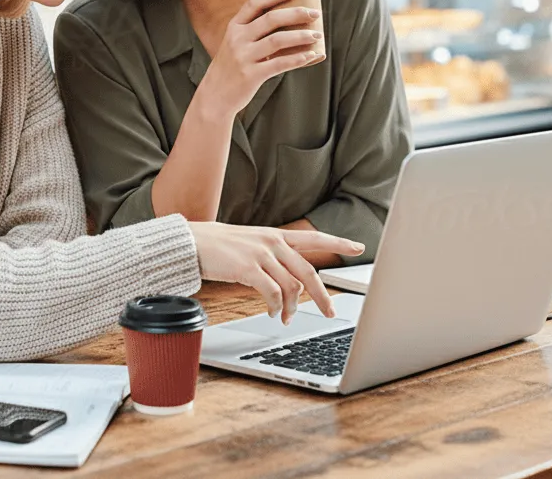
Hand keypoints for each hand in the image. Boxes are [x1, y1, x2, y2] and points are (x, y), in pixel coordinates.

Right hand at [188, 221, 363, 323]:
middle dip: (322, 295)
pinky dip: (275, 307)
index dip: (338, 242)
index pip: (314, 237)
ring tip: (285, 316)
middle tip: (329, 311)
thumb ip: (272, 257)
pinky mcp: (248, 268)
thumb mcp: (251, 244)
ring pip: (291, 286)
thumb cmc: (218, 245)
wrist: (192, 242)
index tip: (358, 246)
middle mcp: (272, 242)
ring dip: (292, 307)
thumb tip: (290, 284)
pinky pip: (272, 293)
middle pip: (308, 271)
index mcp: (275, 235)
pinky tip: (272, 312)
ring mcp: (261, 254)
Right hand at [200, 0, 323, 115]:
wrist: (214, 96)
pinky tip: (311, 56)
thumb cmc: (231, 67)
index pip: (255, 2)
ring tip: (316, 35)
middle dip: (296, 13)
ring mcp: (243, 57)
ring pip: (277, 40)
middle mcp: (237, 39)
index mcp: (234, 27)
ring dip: (301, 36)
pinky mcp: (251, 75)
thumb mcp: (235, 43)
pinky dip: (297, 59)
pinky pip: (279, 64)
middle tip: (315, 13)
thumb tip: (287, 19)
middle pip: (271, 19)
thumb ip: (253, 31)